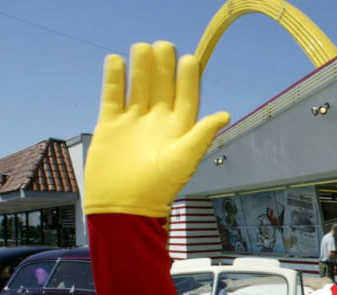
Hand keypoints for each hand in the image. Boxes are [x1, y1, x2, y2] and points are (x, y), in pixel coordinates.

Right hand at [84, 41, 229, 217]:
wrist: (123, 207)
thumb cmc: (158, 187)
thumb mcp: (184, 159)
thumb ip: (201, 134)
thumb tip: (225, 114)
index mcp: (178, 129)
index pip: (186, 96)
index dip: (188, 78)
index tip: (189, 60)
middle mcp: (157, 122)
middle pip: (162, 86)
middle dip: (164, 66)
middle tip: (165, 45)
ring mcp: (133, 123)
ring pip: (138, 86)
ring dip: (141, 67)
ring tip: (142, 47)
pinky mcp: (110, 125)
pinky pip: (112, 95)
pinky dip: (114, 78)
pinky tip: (115, 60)